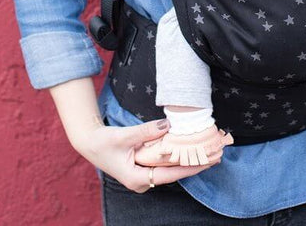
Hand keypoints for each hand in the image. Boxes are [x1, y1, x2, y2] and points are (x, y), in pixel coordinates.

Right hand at [76, 118, 222, 192]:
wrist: (90, 143)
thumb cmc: (103, 142)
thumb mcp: (124, 136)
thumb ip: (146, 132)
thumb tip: (168, 125)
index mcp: (137, 179)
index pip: (170, 174)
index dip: (189, 167)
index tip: (206, 161)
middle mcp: (142, 181)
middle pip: (173, 174)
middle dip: (194, 165)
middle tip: (216, 156)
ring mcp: (143, 176)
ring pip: (170, 169)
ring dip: (187, 160)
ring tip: (208, 152)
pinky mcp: (143, 168)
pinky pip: (164, 164)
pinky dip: (177, 157)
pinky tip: (189, 149)